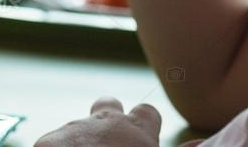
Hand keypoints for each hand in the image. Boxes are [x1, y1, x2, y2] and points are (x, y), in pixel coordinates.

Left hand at [35, 97, 161, 146]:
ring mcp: (74, 129)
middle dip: (108, 118)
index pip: (147, 111)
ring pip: (78, 128)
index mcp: (137, 130)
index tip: (143, 138)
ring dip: (81, 143)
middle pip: (108, 104)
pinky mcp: (47, 141)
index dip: (145, 123)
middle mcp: (106, 121)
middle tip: (108, 144)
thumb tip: (201, 143)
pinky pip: (53, 143)